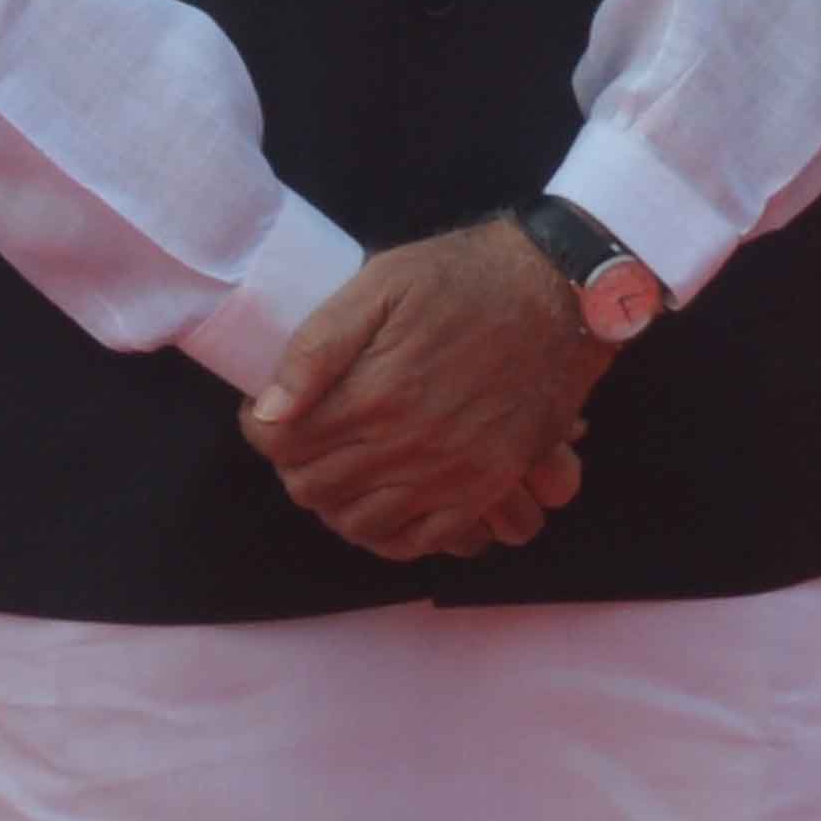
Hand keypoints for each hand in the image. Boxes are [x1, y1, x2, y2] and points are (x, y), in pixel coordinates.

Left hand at [242, 223, 603, 562]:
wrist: (561, 291)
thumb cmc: (464, 279)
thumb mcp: (381, 284)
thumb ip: (317, 347)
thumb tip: (267, 411)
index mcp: (375, 393)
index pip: (281, 444)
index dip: (260, 428)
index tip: (266, 411)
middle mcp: (409, 445)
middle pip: (313, 488)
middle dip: (293, 464)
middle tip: (302, 436)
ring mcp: (451, 474)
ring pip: (358, 524)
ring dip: (335, 501)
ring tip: (340, 465)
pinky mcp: (487, 488)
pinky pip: (423, 541)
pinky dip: (391, 534)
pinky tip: (382, 501)